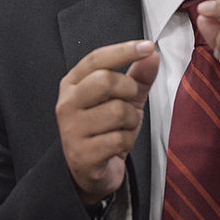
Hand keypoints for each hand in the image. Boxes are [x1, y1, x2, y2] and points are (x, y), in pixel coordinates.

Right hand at [56, 39, 158, 203]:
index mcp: (73, 84)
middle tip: (130, 101)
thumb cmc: (106, 129)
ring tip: (122, 128)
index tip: (148, 46)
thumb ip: (138, 76)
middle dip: (128, 90)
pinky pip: (118, 139)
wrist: (91, 172)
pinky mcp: (82, 154)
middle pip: (105, 81)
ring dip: (131, 121)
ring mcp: (71, 130)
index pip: (97, 58)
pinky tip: (118, 146)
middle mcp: (67, 103)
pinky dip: (127, 142)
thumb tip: (152, 54)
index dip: (124, 50)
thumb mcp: (125, 99)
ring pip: (117, 111)